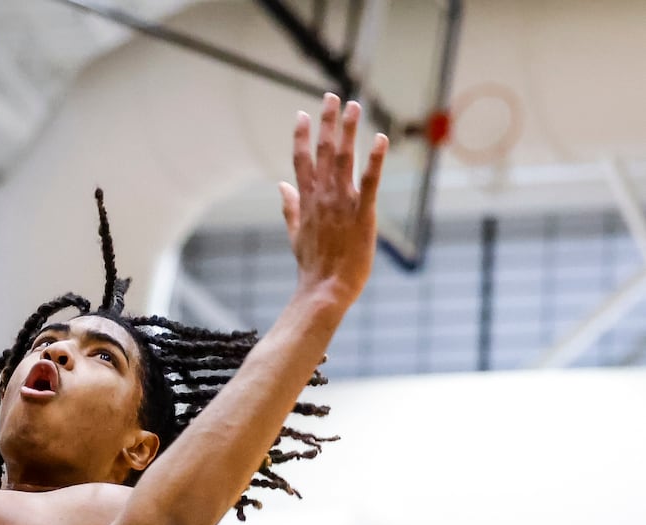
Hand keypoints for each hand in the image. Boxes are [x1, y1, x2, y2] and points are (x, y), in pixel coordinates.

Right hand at [280, 94, 387, 307]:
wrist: (325, 289)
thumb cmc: (313, 265)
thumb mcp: (295, 234)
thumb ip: (290, 207)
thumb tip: (281, 186)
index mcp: (307, 201)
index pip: (301, 161)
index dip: (302, 136)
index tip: (303, 114)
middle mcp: (323, 197)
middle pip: (323, 152)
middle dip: (328, 123)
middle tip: (333, 97)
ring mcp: (343, 204)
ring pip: (345, 160)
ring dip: (349, 132)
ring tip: (354, 106)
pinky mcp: (364, 214)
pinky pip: (371, 182)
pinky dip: (376, 160)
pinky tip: (381, 138)